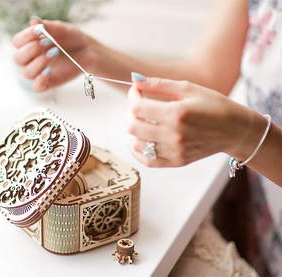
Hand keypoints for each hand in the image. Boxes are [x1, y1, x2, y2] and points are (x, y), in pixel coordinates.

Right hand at [12, 17, 96, 91]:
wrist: (87, 50)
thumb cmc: (72, 38)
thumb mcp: (63, 30)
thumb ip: (49, 26)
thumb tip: (34, 20)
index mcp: (31, 43)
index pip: (17, 42)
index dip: (25, 36)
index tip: (39, 30)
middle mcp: (32, 59)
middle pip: (18, 58)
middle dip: (32, 49)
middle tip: (49, 42)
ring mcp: (39, 71)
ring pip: (27, 73)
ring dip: (39, 62)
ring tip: (55, 53)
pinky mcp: (49, 82)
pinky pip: (37, 87)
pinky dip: (40, 80)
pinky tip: (49, 71)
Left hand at [127, 73, 259, 166]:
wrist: (236, 130)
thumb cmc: (215, 106)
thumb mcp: (189, 88)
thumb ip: (160, 84)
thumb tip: (135, 79)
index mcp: (177, 114)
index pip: (138, 107)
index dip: (132, 96)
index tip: (136, 90)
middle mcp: (174, 135)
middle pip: (133, 127)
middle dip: (130, 112)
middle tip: (138, 105)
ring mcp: (175, 152)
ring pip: (136, 144)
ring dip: (132, 131)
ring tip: (140, 121)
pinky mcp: (176, 162)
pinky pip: (147, 160)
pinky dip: (137, 150)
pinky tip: (140, 139)